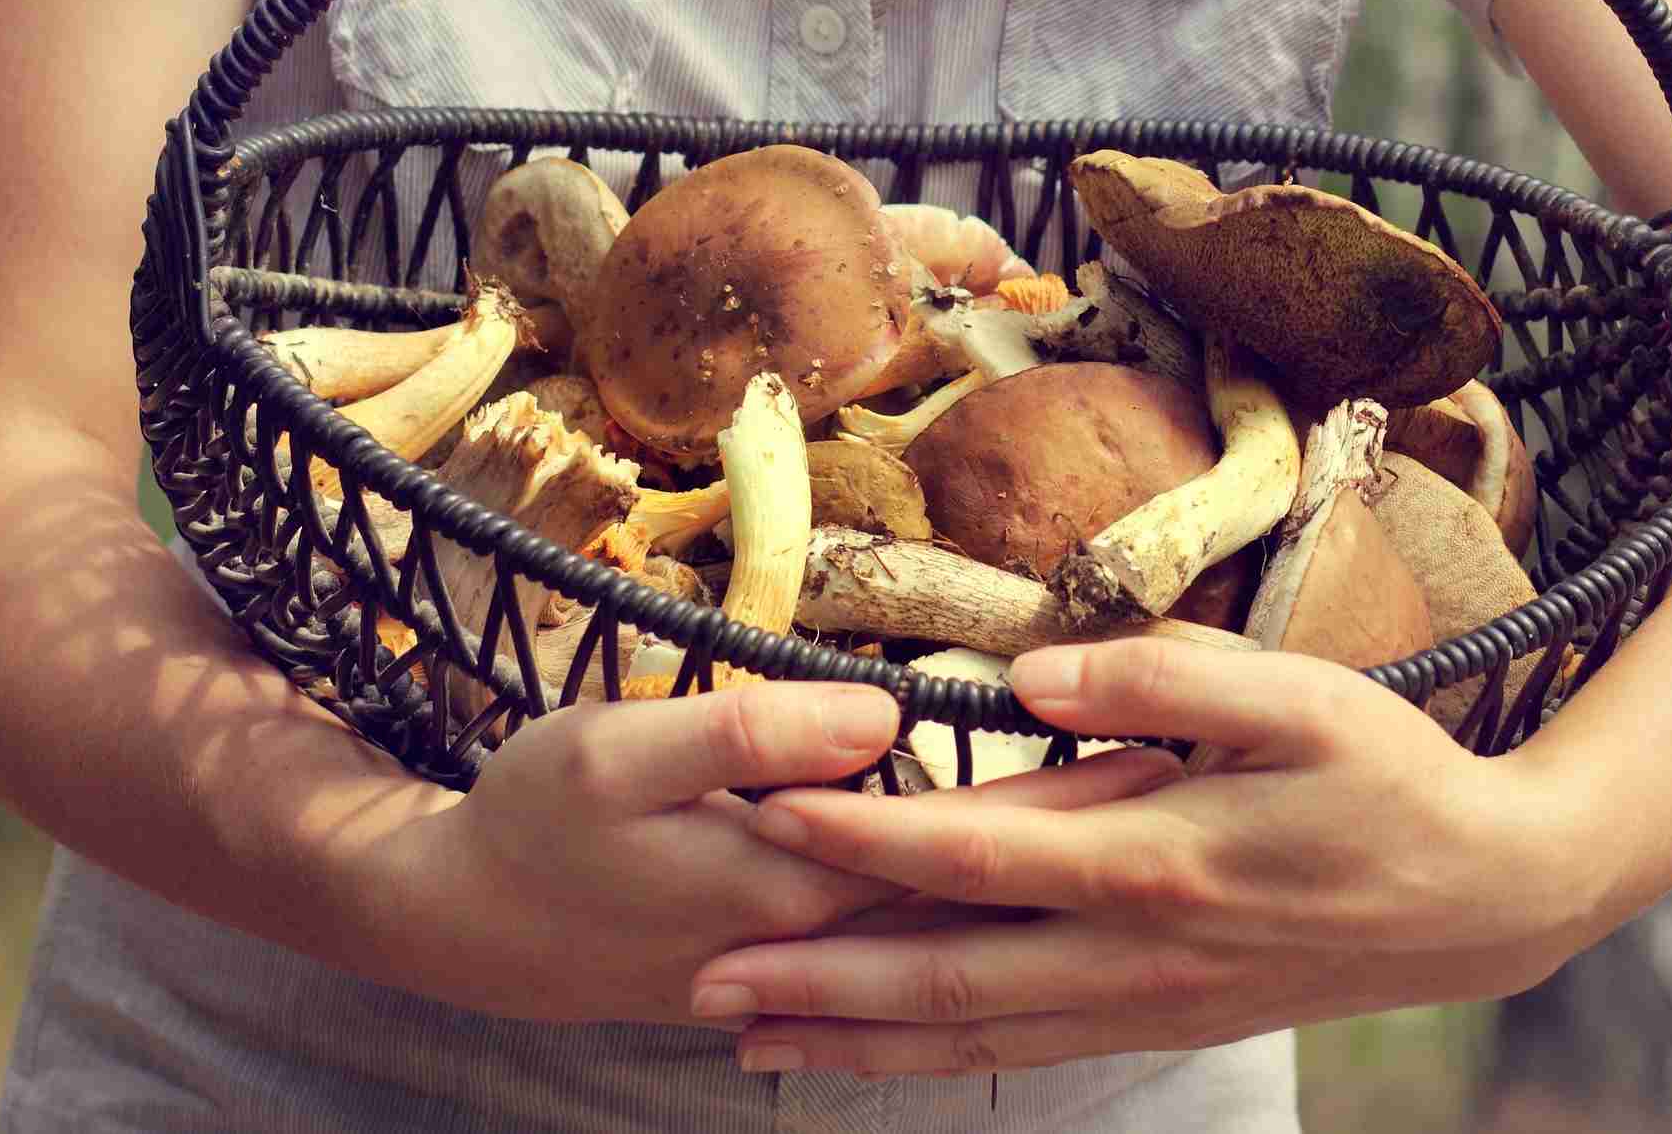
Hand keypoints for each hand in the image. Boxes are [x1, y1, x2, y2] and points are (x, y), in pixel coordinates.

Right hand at [373, 681, 1183, 1025]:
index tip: (1166, 742)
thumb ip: (743, 732)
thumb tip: (874, 715)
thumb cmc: (535, 825)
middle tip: (1202, 779)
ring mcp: (820, 957)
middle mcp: (834, 936)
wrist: (469, 927)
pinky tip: (1037, 901)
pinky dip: (991, 920)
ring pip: (973, 925)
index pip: (973, 845)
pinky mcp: (802, 954)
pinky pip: (924, 942)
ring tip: (1153, 826)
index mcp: (807, 882)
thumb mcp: (613, 754)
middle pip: (997, 893)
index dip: (1070, 793)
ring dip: (1057, 882)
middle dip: (1097, 839)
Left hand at [683, 640, 1614, 1074]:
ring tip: (751, 1038)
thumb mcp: (1301, 697)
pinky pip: (1027, 1051)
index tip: (761, 809)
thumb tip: (1027, 675)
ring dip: (857, 1039)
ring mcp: (1148, 1002)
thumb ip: (1160, 679)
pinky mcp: (1165, 1022)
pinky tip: (884, 1053)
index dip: (860, 833)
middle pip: (943, 973)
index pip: (971, 849)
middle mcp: (1135, 951)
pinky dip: (940, 1057)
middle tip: (698, 975)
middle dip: (814, 978)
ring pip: (974, 1034)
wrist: (1490, 900)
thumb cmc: (1397, 778)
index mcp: (1158, 858)